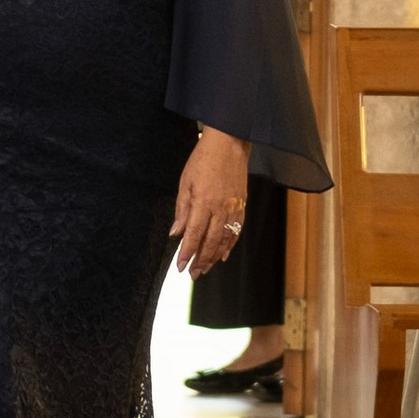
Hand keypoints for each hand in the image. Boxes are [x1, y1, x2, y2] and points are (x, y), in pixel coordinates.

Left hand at [173, 124, 250, 277]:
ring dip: (215, 256)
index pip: (193, 234)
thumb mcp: (185, 182)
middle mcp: (220, 208)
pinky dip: (230, 244)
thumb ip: (182, 209)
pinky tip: (224, 254)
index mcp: (203, 202)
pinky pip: (237, 230)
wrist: (229, 143)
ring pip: (225, 239)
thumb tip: (176, 232)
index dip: (187, 253)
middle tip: (193, 274)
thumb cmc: (203, 159)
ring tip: (206, 268)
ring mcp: (233, 208)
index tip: (181, 266)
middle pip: (210, 241)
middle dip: (201, 260)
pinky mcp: (242, 204)